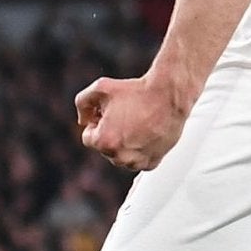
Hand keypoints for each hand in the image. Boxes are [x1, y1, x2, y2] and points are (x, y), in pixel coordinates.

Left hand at [75, 73, 193, 171]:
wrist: (169, 95)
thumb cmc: (137, 91)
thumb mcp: (100, 88)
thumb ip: (82, 103)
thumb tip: (83, 121)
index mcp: (103, 141)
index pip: (89, 137)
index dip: (98, 121)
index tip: (111, 112)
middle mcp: (120, 156)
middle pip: (105, 147)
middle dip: (111, 133)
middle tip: (126, 115)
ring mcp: (137, 161)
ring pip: (122, 156)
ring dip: (125, 144)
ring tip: (137, 123)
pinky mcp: (152, 162)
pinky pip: (139, 161)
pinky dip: (141, 151)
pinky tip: (146, 133)